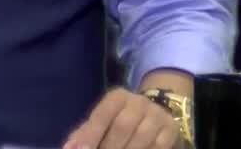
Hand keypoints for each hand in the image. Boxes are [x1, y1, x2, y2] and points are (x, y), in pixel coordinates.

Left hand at [61, 88, 183, 148]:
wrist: (153, 114)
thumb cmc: (119, 121)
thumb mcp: (102, 122)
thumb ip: (85, 134)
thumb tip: (70, 148)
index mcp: (117, 97)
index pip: (102, 115)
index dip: (91, 135)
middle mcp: (138, 102)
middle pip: (122, 127)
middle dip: (109, 147)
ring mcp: (157, 114)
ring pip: (141, 138)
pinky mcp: (171, 129)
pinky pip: (158, 146)